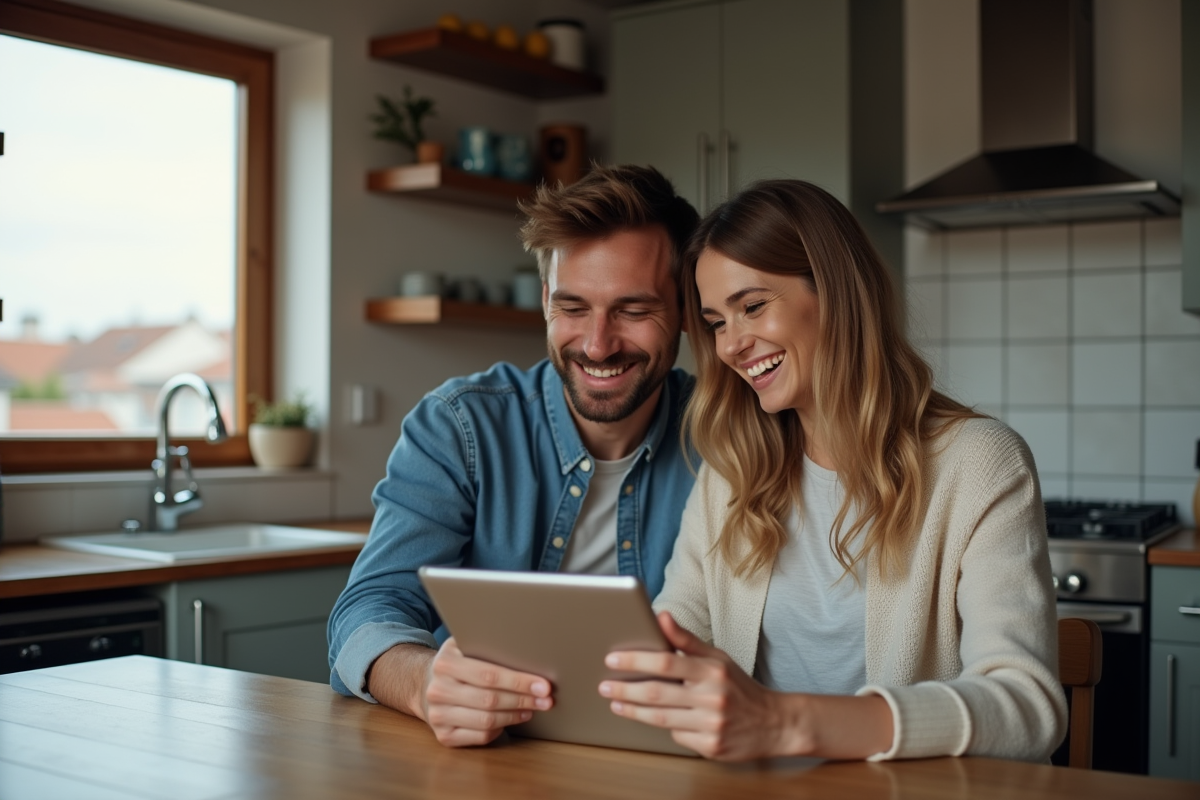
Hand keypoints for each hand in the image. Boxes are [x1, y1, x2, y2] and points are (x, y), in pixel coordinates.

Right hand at [422, 637, 554, 746]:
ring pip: (487, 720)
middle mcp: (438, 690)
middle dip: (523, 699)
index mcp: (445, 663)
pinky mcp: (444, 736)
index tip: (544, 685)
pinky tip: (513, 718)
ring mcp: (438, 716)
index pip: (488, 675)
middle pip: (490, 699)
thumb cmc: (457, 663)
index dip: (519, 681)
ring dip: (515, 715)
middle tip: (546, 699)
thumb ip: (488, 644)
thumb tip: (528, 649)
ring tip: (532, 708)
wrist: (426, 684)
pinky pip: (480, 736)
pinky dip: (501, 728)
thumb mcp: (465, 645)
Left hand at [599, 611, 800, 759]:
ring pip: (661, 718)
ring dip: (633, 710)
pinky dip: (665, 727)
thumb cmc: (740, 688)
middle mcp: (712, 697)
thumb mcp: (718, 658)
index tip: (612, 659)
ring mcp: (711, 725)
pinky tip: (657, 719)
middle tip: (604, 685)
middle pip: (656, 692)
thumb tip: (660, 615)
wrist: (775, 724)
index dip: (635, 660)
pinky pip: (677, 736)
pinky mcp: (711, 747)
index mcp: (712, 671)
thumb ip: (686, 640)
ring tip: (616, 702)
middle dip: (625, 688)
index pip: (666, 662)